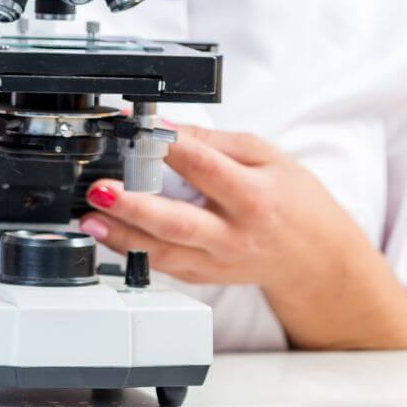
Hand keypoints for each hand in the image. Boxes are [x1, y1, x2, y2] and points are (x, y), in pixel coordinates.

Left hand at [81, 124, 406, 349]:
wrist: (316, 256)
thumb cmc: (296, 201)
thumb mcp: (269, 158)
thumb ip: (218, 144)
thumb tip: (172, 130)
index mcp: (255, 196)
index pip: (206, 168)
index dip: (169, 147)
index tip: (141, 129)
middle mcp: (235, 234)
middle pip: (177, 222)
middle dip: (134, 206)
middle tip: (102, 190)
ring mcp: (219, 261)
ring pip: (163, 252)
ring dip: (121, 235)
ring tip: (90, 217)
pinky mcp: (206, 276)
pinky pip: (164, 266)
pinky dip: (135, 250)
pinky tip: (111, 235)